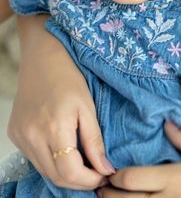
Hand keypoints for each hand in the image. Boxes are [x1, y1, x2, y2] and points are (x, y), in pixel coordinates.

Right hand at [8, 15, 114, 189]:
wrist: (42, 58)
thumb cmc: (69, 77)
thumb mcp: (88, 107)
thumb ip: (95, 141)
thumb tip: (106, 169)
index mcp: (54, 127)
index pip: (70, 172)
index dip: (90, 180)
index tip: (105, 174)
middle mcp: (32, 136)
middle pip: (56, 177)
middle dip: (80, 181)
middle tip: (98, 172)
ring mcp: (21, 137)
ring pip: (45, 171)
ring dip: (66, 174)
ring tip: (85, 164)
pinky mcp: (15, 135)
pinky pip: (35, 159)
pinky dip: (52, 162)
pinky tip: (66, 152)